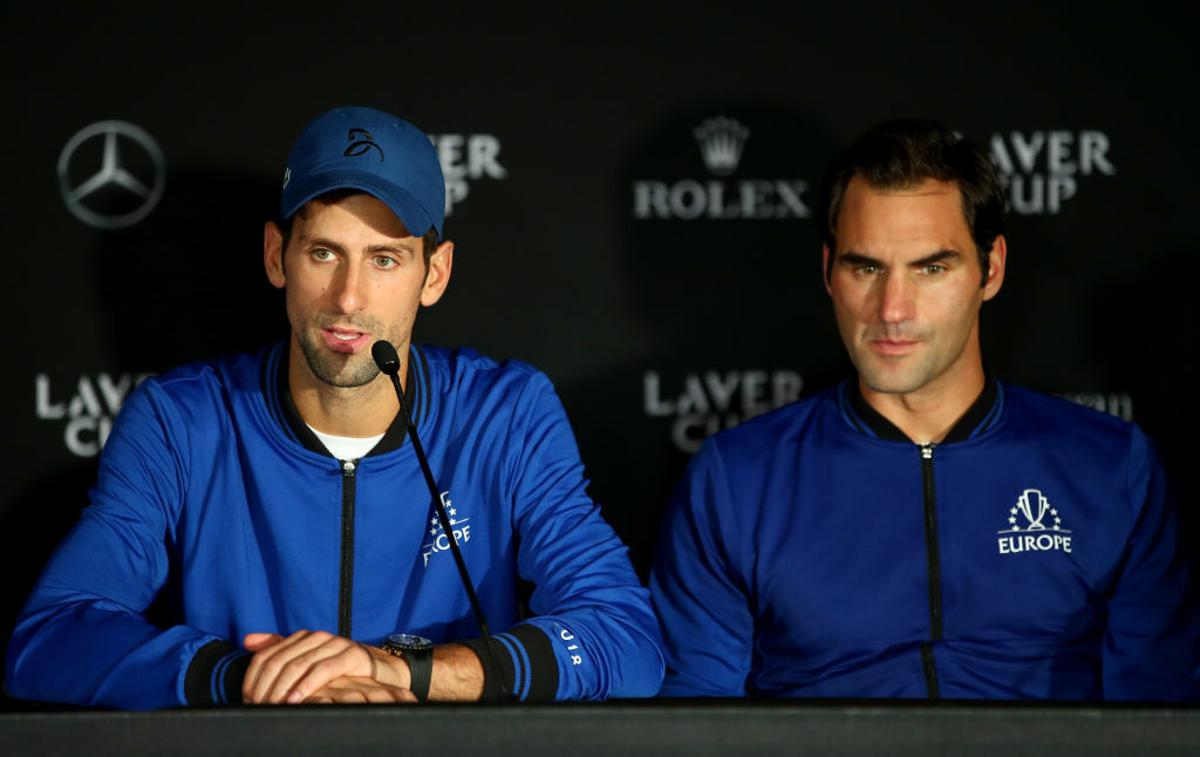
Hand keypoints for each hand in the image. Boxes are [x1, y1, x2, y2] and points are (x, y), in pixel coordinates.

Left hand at [241, 630, 408, 703]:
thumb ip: (280, 649)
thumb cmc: (339, 670)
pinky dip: (306, 686)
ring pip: (298, 666)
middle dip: (265, 687)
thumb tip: (247, 641)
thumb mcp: (308, 662)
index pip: (266, 656)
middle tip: (258, 708)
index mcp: (302, 638)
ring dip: (282, 689)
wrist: (379, 671)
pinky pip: (323, 671)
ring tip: (274, 707)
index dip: (253, 679)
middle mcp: (316, 637)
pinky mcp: (350, 655)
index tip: (248, 700)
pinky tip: (296, 700)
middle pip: (278, 661)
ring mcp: (334, 644)